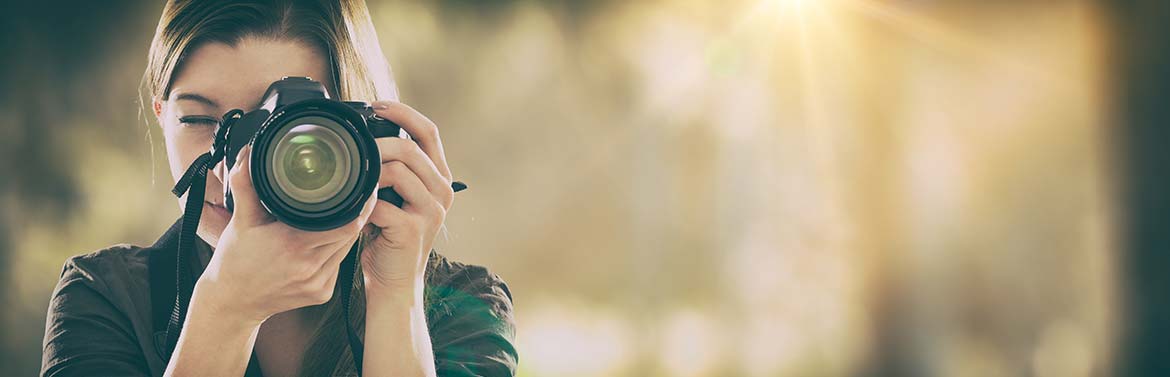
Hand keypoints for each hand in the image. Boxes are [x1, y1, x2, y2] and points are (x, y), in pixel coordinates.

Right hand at [191, 145, 377, 324]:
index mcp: (294, 246)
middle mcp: (310, 267)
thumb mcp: (240, 220)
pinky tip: (323, 242)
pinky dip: (336, 250)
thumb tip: (248, 154)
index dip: (359, 206)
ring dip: (346, 232)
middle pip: (351, 234)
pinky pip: (339, 265)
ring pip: (347, 249)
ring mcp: (318, 284)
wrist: (232, 302)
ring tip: (338, 217)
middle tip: (354, 197)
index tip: (363, 188)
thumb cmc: (235, 261)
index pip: (346, 223)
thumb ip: (246, 185)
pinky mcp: (322, 294)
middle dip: (354, 215)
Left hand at [361, 101, 454, 295]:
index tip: (375, 106)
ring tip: (353, 182)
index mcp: (439, 178)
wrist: (394, 283)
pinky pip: (382, 203)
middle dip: (379, 142)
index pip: (429, 131)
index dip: (403, 113)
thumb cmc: (388, 237)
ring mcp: (430, 211)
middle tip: (354, 147)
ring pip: (398, 170)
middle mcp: (442, 192)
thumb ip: (391, 169)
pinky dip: (362, 203)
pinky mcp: (412, 230)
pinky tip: (354, 208)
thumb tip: (365, 137)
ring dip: (369, 172)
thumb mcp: (396, 196)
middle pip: (412, 148)